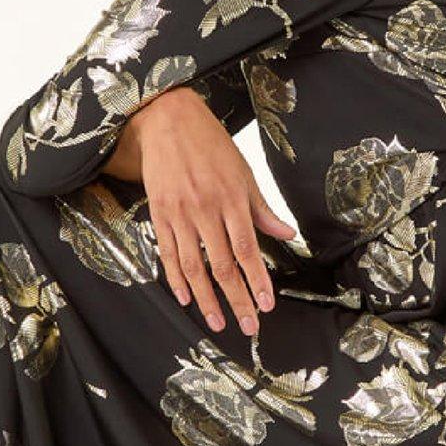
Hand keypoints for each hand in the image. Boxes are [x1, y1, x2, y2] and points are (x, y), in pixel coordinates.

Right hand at [118, 91, 296, 335]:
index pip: (248, 250)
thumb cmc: (210, 144)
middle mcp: (206, 210)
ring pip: (194, 267)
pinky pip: (168, 254)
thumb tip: (286, 235)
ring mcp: (180, 214)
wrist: (168, 119)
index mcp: (232, 199)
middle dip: (237, 300)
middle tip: (248, 326)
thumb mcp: (243, 172)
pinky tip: (186, 298)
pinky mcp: (159, 214)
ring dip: (206, 299)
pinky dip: (176, 279)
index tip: (267, 305)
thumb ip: (262, 209)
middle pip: (222, 266)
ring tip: (216, 322)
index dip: (257, 281)